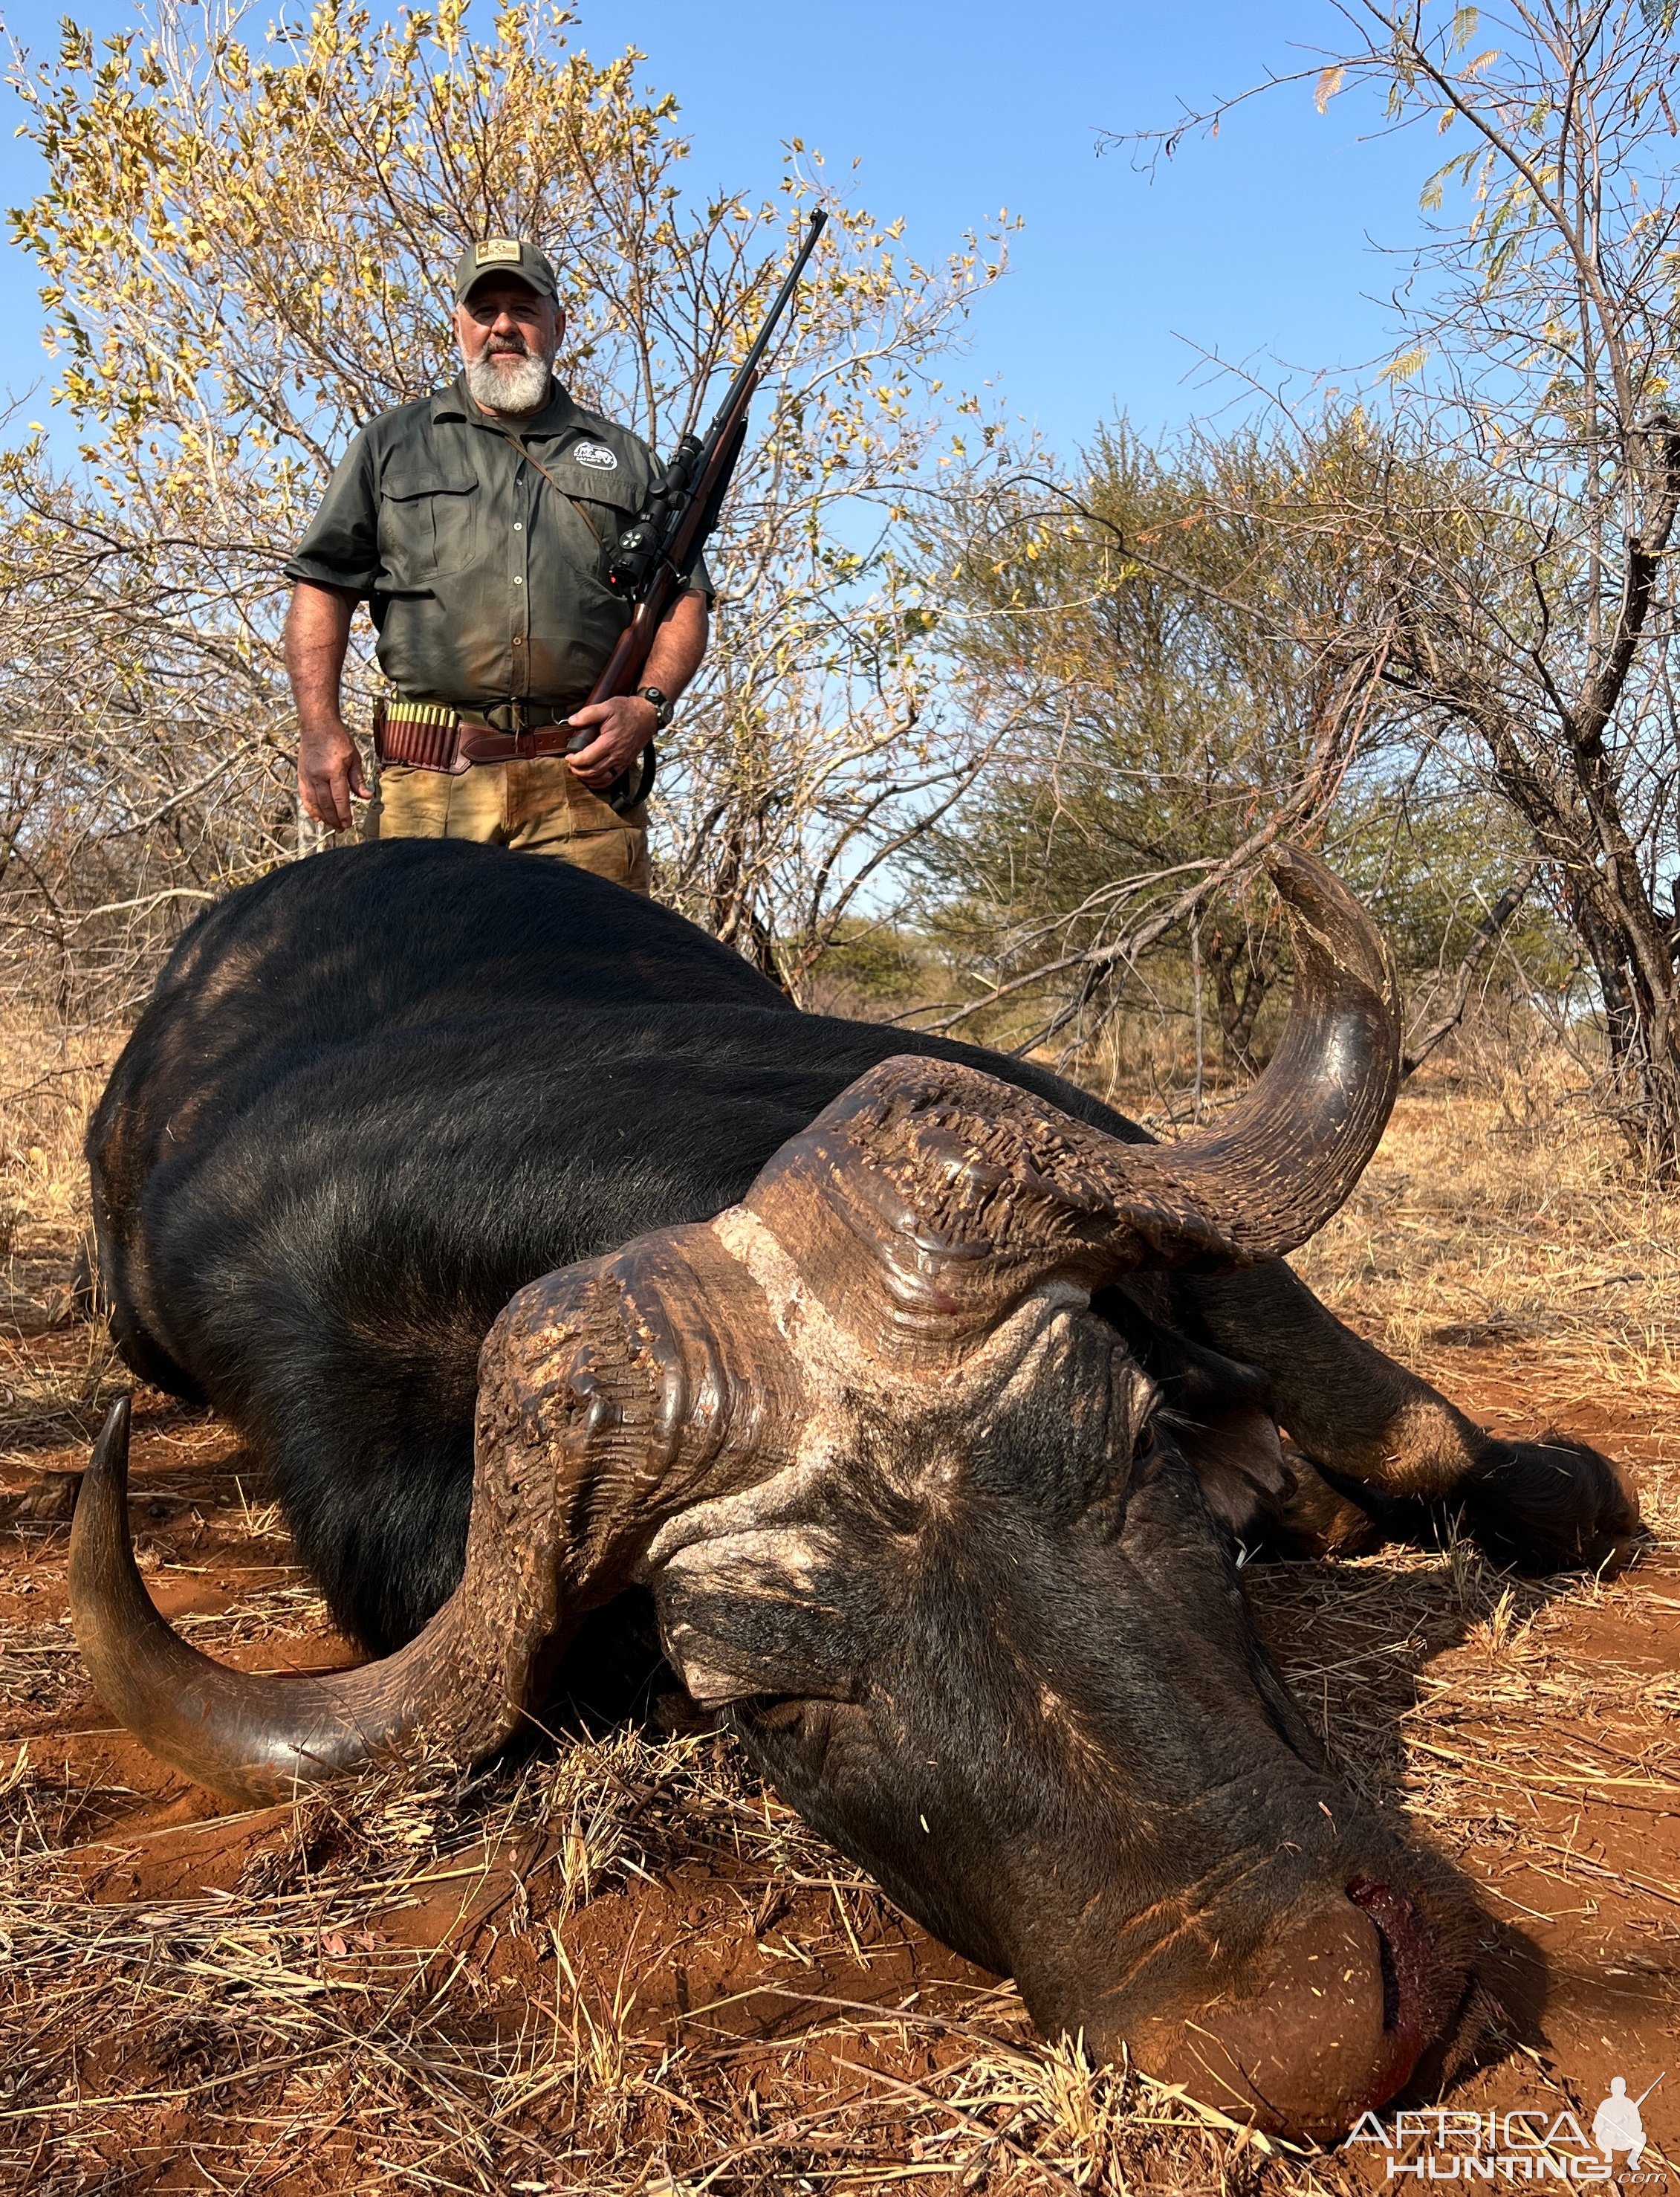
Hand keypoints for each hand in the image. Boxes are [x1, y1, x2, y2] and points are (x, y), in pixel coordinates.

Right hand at [298, 718, 369, 833]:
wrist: (317, 725)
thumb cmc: (338, 739)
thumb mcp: (354, 757)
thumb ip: (358, 780)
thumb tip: (366, 797)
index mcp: (334, 771)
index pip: (340, 799)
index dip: (344, 815)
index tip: (348, 824)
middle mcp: (318, 775)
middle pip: (326, 804)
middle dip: (334, 819)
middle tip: (341, 829)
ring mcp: (308, 776)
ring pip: (314, 803)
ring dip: (323, 817)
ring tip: (331, 826)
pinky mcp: (301, 775)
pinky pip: (305, 796)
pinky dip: (310, 808)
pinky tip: (317, 817)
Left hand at [564, 693, 657, 790]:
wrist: (647, 716)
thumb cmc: (627, 711)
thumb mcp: (607, 706)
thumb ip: (588, 714)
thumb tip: (572, 721)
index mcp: (609, 742)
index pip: (587, 758)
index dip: (575, 760)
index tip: (568, 756)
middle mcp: (616, 755)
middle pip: (593, 771)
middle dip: (578, 771)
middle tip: (571, 765)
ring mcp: (622, 761)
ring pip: (602, 778)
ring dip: (587, 778)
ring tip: (579, 772)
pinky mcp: (626, 764)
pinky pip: (612, 779)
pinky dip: (600, 783)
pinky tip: (592, 779)